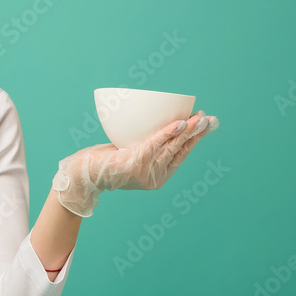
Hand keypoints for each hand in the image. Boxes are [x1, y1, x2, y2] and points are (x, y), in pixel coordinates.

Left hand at [53, 111, 218, 216]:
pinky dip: (170, 133)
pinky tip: (181, 124)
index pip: (181, 155)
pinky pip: (156, 144)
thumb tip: (159, 124)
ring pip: (172, 147)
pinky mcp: (136, 163)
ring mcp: (146, 171)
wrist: (84, 174)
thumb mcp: (130, 155)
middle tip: (211, 119)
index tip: (206, 124)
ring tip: (200, 118)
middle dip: (198, 134)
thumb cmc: (106, 161)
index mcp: (158, 177)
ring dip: (188, 131)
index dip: (195, 139)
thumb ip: (145, 146)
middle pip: (181, 151)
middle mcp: (156, 176)